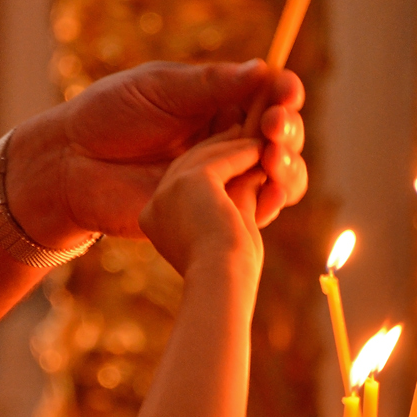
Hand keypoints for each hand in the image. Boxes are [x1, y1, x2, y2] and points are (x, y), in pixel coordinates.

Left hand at [6, 60, 305, 247]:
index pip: (267, 96)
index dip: (284, 93)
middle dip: (287, 129)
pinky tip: (266, 190)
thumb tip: (264, 69)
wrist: (71, 165)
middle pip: (281, 136)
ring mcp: (223, 178)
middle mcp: (229, 139)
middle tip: (275, 126)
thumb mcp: (159, 89)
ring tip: (273, 158)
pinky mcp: (212, 213)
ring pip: (277, 175)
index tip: (286, 90)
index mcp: (219, 102)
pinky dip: (267, 200)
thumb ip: (210, 85)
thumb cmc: (108, 115)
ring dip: (287, 166)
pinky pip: (252, 210)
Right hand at [138, 126, 264, 278]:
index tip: (231, 159)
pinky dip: (242, 153)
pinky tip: (261, 149)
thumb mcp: (229, 227)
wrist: (223, 280)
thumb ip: (236, 198)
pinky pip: (219, 160)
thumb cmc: (230, 269)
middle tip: (241, 135)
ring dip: (233, 147)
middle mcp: (155, 205)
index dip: (207, 168)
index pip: (182, 184)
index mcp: (154, 221)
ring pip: (203, 158)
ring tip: (258, 140)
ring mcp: (168, 191)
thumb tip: (255, 171)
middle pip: (188, 165)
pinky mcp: (189, 182)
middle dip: (217, 149)